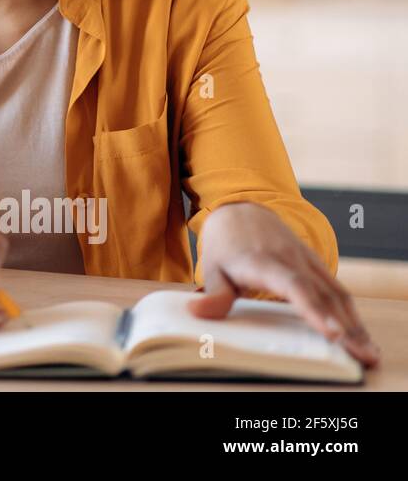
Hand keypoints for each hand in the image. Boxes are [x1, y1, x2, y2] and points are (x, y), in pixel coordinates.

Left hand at [189, 202, 379, 366]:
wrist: (241, 210)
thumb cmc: (226, 245)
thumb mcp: (212, 267)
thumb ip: (213, 294)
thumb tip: (197, 313)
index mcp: (263, 261)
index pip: (293, 286)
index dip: (314, 309)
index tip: (332, 332)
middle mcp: (291, 259)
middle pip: (323, 295)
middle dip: (344, 327)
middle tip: (361, 355)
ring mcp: (307, 261)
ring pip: (336, 293)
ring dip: (355, 323)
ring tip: (368, 352)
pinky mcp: (316, 265)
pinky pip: (338, 290)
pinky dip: (351, 313)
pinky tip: (360, 335)